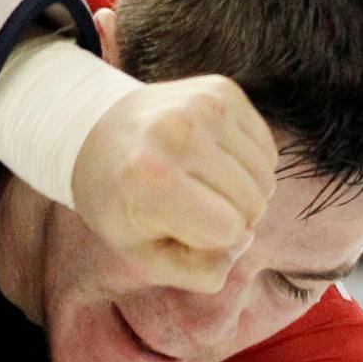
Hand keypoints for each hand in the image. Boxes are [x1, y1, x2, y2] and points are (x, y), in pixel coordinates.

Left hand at [71, 75, 277, 292]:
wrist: (95, 132)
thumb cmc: (119, 200)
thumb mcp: (140, 252)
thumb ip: (196, 271)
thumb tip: (243, 243)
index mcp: (152, 178)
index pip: (230, 230)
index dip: (212, 240)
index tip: (181, 227)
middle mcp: (178, 134)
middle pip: (254, 203)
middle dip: (232, 216)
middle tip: (192, 206)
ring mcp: (202, 106)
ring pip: (266, 176)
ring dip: (243, 191)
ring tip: (201, 183)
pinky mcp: (221, 90)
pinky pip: (267, 148)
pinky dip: (248, 164)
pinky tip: (211, 160)